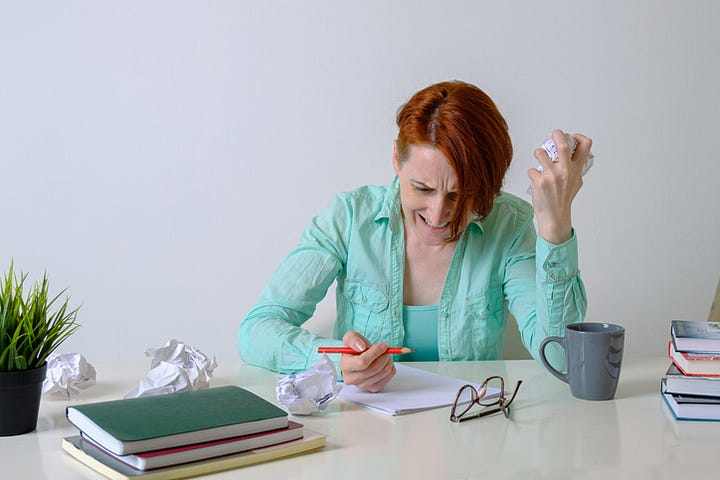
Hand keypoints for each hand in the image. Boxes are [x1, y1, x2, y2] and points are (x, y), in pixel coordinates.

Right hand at [339, 331, 395, 392]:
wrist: (360, 358)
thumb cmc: (355, 348)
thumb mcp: (351, 337)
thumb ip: (353, 339)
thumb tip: (361, 347)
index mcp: (345, 366)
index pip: (362, 362)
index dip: (375, 353)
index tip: (383, 345)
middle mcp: (351, 378)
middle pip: (374, 369)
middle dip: (384, 357)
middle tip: (387, 350)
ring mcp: (362, 385)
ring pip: (382, 373)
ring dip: (388, 362)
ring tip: (385, 355)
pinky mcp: (372, 388)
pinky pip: (387, 379)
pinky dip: (390, 369)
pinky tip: (386, 363)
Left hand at [527, 129, 592, 243]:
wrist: (555, 217)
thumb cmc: (564, 199)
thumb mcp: (576, 182)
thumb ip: (576, 168)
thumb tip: (574, 153)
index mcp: (576, 169)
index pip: (586, 146)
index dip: (579, 136)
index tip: (571, 137)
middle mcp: (566, 171)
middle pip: (563, 145)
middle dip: (557, 134)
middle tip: (553, 134)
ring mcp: (552, 176)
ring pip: (540, 153)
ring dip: (538, 153)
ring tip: (539, 158)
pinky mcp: (539, 182)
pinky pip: (531, 170)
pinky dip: (532, 173)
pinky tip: (536, 180)